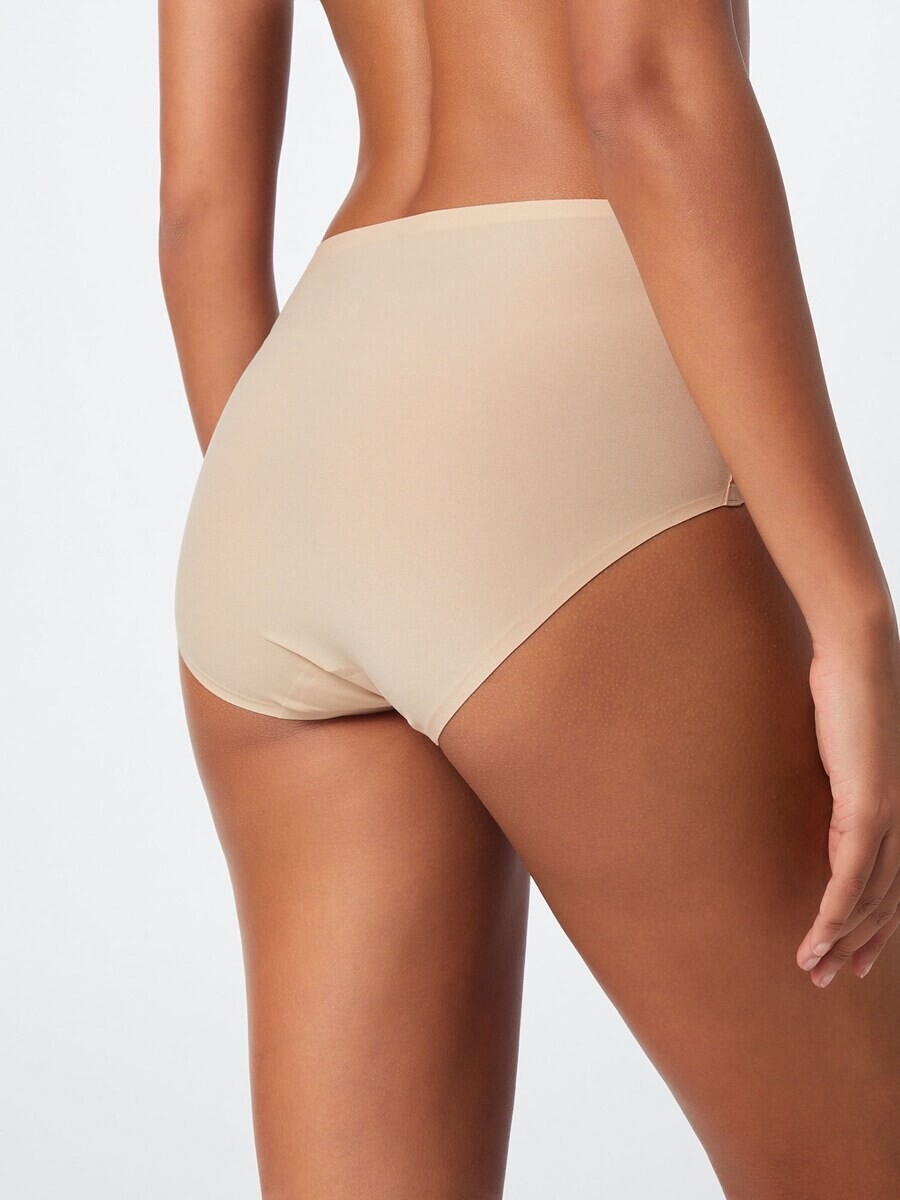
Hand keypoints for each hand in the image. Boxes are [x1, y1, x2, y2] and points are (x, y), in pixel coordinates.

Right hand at [796, 627, 899, 985]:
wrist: (859, 656)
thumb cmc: (849, 693)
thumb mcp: (845, 751)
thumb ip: (844, 786)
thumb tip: (828, 810)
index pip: (894, 887)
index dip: (875, 929)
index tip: (854, 959)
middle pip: (887, 904)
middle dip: (857, 947)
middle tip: (829, 978)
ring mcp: (893, 816)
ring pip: (872, 899)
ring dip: (841, 939)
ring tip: (814, 967)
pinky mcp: (869, 806)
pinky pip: (852, 874)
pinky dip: (836, 912)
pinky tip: (820, 936)